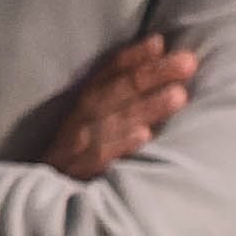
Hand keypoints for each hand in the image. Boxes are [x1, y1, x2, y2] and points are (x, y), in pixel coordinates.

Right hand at [46, 33, 196, 180]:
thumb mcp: (94, 117)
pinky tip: (144, 136)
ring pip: (115, 122)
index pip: (110, 72)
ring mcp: (81, 145)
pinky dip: (122, 145)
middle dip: (153, 75)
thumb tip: (159, 48)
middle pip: (119, 91)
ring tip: (179, 96)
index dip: (134, 56)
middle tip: (187, 63)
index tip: (160, 42)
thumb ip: (123, 88)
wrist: (47, 194)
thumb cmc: (80, 151)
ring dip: (147, 107)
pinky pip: (102, 157)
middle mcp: (83, 118)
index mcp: (86, 101)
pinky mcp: (81, 173)